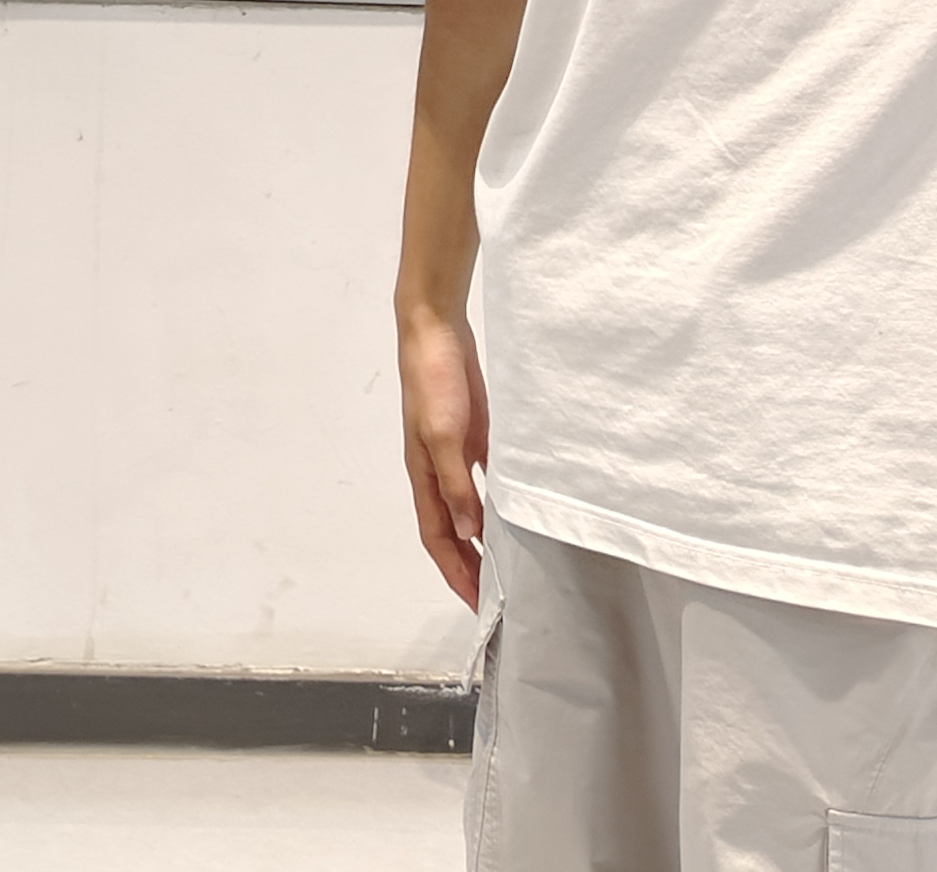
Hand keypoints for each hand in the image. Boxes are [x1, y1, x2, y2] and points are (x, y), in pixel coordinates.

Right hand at [399, 303, 491, 607]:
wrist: (435, 330)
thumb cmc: (433, 381)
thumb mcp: (444, 435)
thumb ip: (454, 484)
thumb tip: (466, 531)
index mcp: (423, 475)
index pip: (436, 538)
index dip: (455, 573)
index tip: (478, 605)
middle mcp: (436, 471)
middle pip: (450, 531)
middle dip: (468, 567)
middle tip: (496, 599)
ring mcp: (453, 454)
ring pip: (466, 510)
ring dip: (481, 539)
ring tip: (507, 566)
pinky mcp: (472, 436)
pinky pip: (482, 482)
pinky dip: (494, 504)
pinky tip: (514, 513)